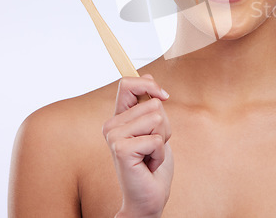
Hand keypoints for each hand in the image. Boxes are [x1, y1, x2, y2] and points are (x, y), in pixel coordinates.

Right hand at [102, 74, 172, 217]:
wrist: (149, 196)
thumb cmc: (153, 162)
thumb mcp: (156, 127)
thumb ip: (150, 105)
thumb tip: (150, 79)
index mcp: (119, 117)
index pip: (128, 83)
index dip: (148, 84)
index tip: (164, 96)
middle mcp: (111, 125)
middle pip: (153, 103)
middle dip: (164, 126)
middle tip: (153, 146)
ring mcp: (113, 137)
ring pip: (157, 119)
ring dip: (162, 140)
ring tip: (150, 155)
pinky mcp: (120, 149)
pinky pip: (156, 139)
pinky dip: (160, 154)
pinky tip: (149, 165)